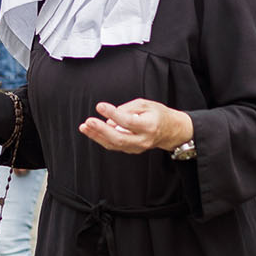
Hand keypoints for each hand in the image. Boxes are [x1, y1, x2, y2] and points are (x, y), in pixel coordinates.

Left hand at [79, 99, 193, 154]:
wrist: (170, 131)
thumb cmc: (157, 114)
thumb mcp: (146, 104)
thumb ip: (127, 109)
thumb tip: (110, 118)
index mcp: (149, 126)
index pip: (128, 121)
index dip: (113, 114)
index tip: (100, 106)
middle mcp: (143, 139)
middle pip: (119, 138)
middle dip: (101, 130)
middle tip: (88, 121)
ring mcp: (137, 147)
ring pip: (114, 145)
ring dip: (97, 136)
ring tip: (84, 127)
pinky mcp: (132, 150)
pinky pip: (114, 146)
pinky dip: (101, 139)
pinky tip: (91, 131)